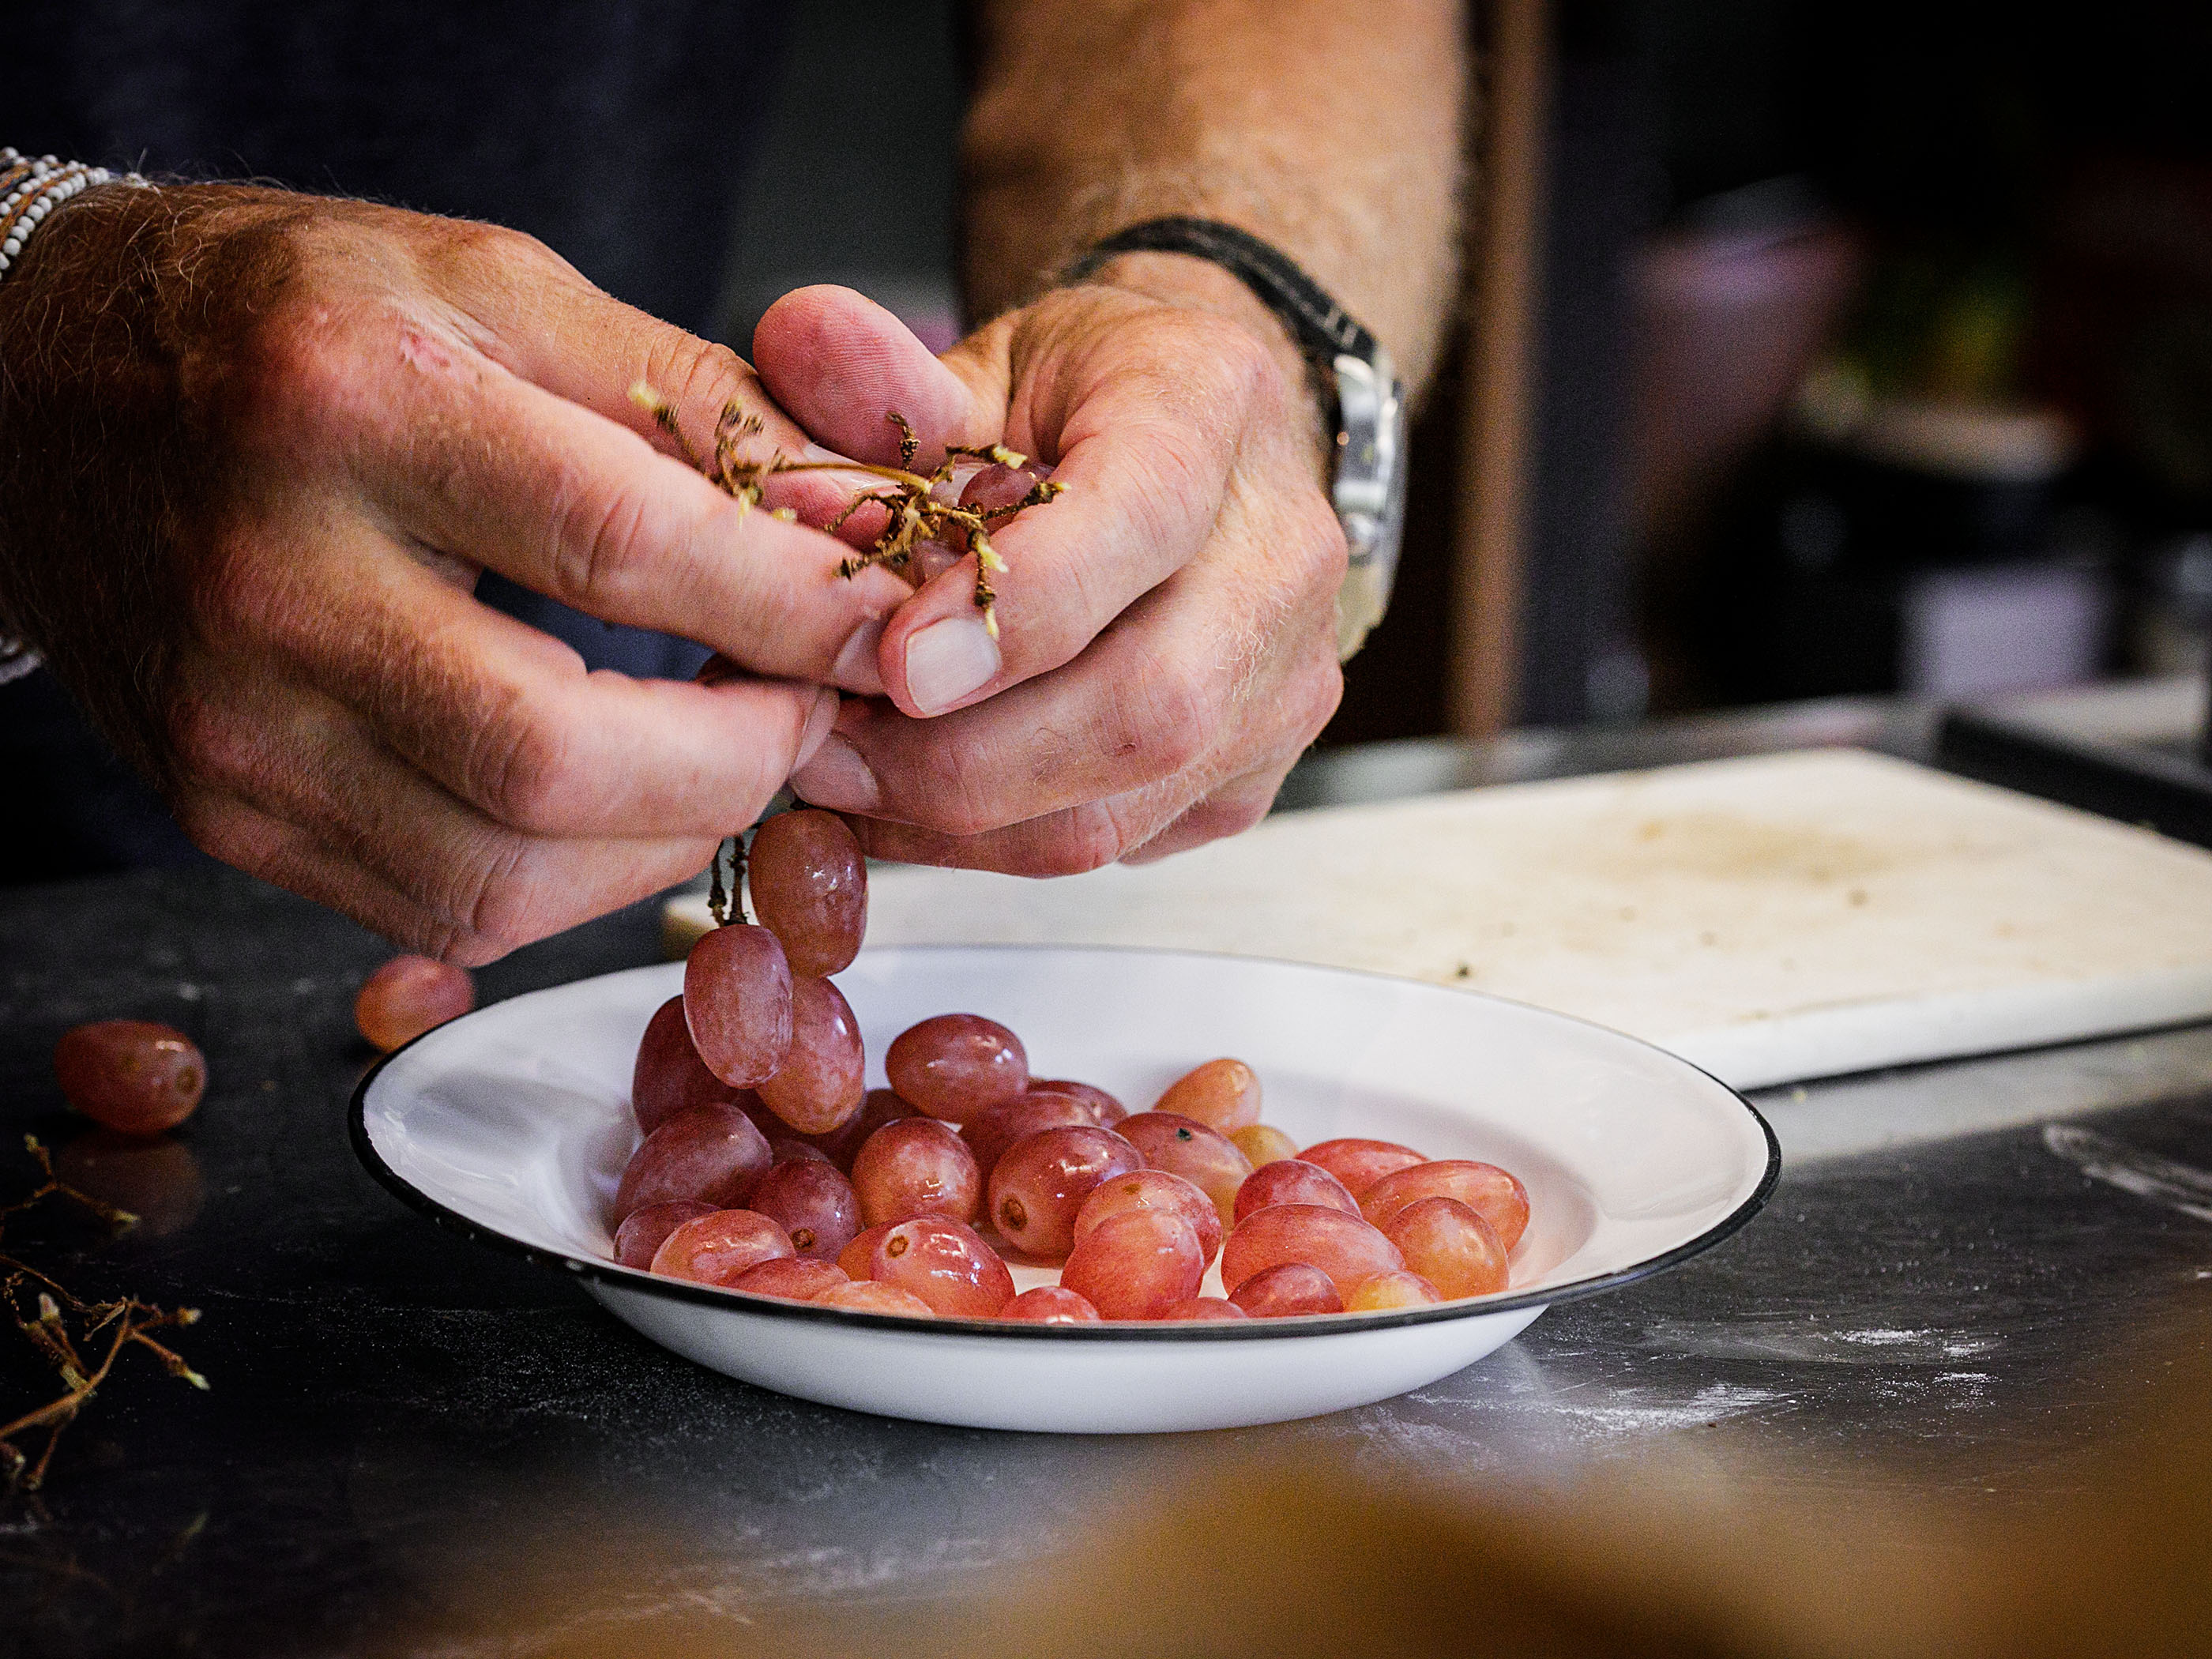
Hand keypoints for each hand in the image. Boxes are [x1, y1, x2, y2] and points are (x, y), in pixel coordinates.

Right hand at [0, 186, 911, 961]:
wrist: (50, 391)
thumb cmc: (296, 325)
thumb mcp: (495, 286)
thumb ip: (691, 395)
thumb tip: (861, 512)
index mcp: (352, 404)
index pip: (624, 548)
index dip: (792, 609)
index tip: (889, 624)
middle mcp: (271, 580)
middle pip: (561, 759)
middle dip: (741, 760)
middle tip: (813, 709)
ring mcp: (235, 724)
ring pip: (508, 876)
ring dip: (671, 837)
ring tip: (733, 752)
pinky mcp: (225, 812)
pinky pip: (444, 910)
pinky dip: (574, 876)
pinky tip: (624, 799)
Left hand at [753, 264, 1346, 873]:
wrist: (1194, 447)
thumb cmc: (1076, 401)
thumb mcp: (978, 356)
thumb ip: (881, 372)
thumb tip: (796, 346)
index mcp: (1212, 406)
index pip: (1141, 521)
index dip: (1015, 612)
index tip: (892, 664)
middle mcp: (1282, 555)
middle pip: (1144, 708)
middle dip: (955, 760)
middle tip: (819, 749)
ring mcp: (1285, 680)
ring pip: (1116, 812)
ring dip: (951, 821)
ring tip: (840, 775)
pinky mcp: (1253, 773)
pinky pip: (1111, 846)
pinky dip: (986, 844)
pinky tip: (906, 797)